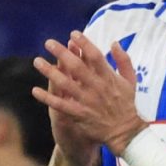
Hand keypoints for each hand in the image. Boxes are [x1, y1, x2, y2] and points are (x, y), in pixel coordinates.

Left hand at [34, 33, 143, 154]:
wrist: (125, 131)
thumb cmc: (126, 103)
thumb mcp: (130, 80)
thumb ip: (124, 60)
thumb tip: (114, 42)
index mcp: (109, 77)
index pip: (95, 56)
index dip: (84, 43)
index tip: (73, 34)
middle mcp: (96, 87)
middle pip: (77, 66)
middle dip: (61, 53)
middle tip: (48, 43)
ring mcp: (87, 101)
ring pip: (65, 84)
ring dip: (50, 72)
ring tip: (37, 62)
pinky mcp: (79, 114)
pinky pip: (60, 105)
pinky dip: (47, 98)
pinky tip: (35, 90)